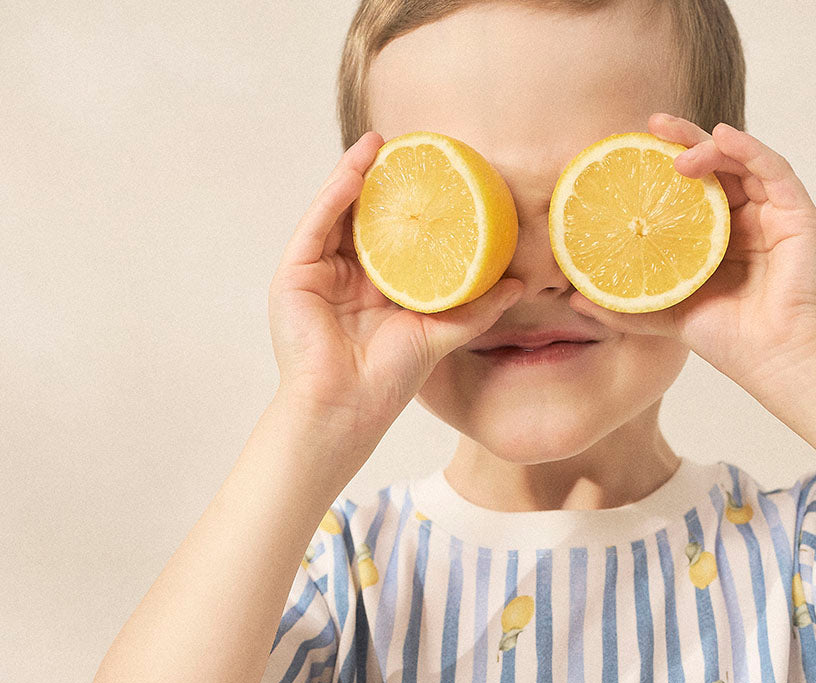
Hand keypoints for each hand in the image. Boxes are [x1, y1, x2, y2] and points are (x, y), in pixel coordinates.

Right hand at [268, 131, 524, 453]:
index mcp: (374, 289)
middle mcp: (343, 277)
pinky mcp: (295, 275)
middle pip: (361, 217)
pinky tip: (357, 170)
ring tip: (379, 142)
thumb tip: (520, 283)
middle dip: (380, 180)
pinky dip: (335, 194)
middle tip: (407, 146)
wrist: (348, 407)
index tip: (434, 172)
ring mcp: (316, 274)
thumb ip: (477, 307)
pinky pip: (316, 224)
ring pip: (336, 212)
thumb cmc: (389, 380)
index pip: (390, 234)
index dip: (409, 204)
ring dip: (354, 174)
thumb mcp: (441, 333)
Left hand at [567, 114, 815, 404]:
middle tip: (651, 127)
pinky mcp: (799, 215)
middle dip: (684, 142)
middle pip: (717, 168)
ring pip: (743, 162)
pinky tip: (720, 138)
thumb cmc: (727, 342)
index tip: (631, 151)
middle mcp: (748, 221)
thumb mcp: (664, 316)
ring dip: (708, 147)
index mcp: (719, 239)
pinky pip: (773, 169)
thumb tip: (574, 298)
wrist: (774, 361)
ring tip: (673, 148)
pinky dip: (747, 149)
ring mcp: (775, 215)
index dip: (664, 167)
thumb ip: (624, 305)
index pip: (692, 191)